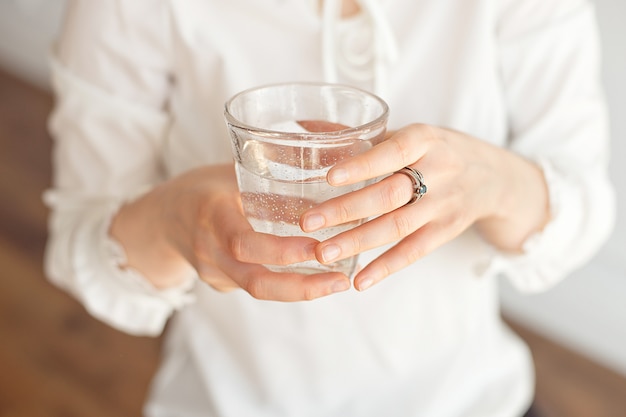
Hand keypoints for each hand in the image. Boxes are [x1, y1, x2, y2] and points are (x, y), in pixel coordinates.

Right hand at [110, 164, 350, 300]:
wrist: (160, 220)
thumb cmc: (202, 188)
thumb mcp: (230, 175)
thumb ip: (268, 182)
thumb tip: (326, 184)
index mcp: (211, 216)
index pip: (244, 243)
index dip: (283, 250)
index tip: (319, 247)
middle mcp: (209, 250)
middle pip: (255, 281)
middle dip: (302, 286)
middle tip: (340, 280)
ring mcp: (213, 272)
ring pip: (258, 290)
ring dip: (301, 291)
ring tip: (338, 283)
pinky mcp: (221, 283)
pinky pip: (256, 287)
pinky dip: (288, 285)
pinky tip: (317, 278)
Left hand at [300, 124, 549, 290]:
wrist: (496, 177)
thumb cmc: (438, 151)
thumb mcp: (410, 135)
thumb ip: (363, 136)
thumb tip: (303, 127)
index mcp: (425, 139)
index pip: (393, 151)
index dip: (363, 165)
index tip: (328, 178)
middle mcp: (438, 171)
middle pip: (389, 194)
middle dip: (346, 210)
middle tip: (308, 223)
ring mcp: (445, 204)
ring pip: (398, 226)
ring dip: (358, 242)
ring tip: (323, 254)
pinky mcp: (447, 231)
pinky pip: (415, 251)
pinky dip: (386, 267)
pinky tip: (359, 280)